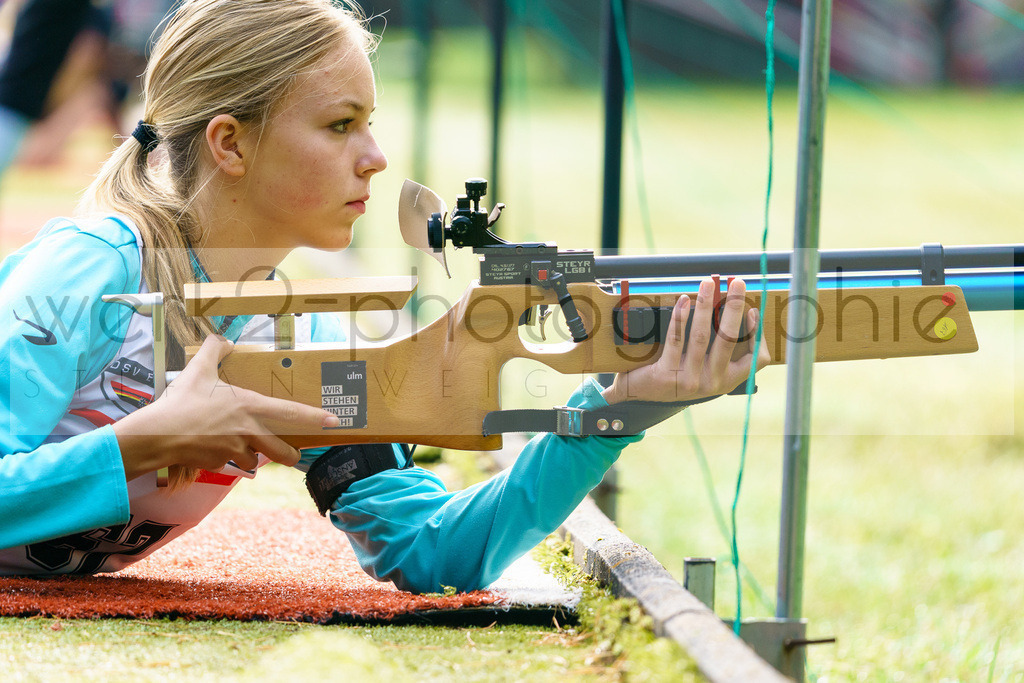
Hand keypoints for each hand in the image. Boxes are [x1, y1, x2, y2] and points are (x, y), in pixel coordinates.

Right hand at [114, 335, 339, 480]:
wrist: (159, 435)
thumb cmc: (182, 402)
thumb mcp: (199, 370)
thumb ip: (213, 351)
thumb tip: (220, 338)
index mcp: (250, 407)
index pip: (291, 413)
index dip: (315, 417)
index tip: (334, 421)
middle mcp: (249, 431)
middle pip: (282, 451)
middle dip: (290, 454)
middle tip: (294, 453)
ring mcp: (236, 450)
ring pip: (254, 459)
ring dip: (252, 455)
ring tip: (239, 445)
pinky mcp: (220, 463)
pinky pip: (230, 463)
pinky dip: (227, 458)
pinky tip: (213, 448)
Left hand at [601, 277, 770, 403]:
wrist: (640, 396)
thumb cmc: (676, 376)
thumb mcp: (703, 370)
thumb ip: (719, 351)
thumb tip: (736, 314)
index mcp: (726, 380)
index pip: (756, 360)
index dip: (758, 334)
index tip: (752, 310)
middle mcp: (712, 383)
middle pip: (728, 340)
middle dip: (734, 307)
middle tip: (737, 283)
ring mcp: (690, 380)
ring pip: (701, 337)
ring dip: (706, 306)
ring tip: (707, 284)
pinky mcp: (667, 375)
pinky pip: (676, 340)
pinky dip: (680, 318)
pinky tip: (683, 301)